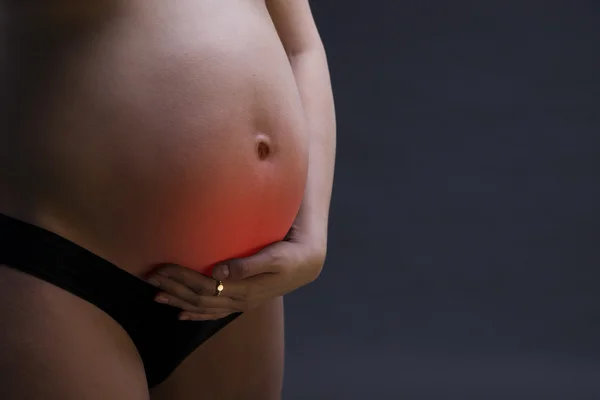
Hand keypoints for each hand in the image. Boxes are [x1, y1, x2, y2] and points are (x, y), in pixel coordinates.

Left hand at [146, 224, 325, 320]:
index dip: (180, 279)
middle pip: (198, 298)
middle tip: (150, 277)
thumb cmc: (290, 255)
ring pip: (202, 307)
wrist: (306, 264)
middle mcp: (238, 300)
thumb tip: (219, 271)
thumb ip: (249, 264)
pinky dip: (196, 314)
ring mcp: (239, 303)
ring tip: (156, 295)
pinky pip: (214, 311)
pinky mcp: (241, 300)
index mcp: (244, 289)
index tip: (161, 268)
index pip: (204, 287)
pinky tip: (181, 314)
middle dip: (173, 288)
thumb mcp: (275, 257)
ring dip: (178, 301)